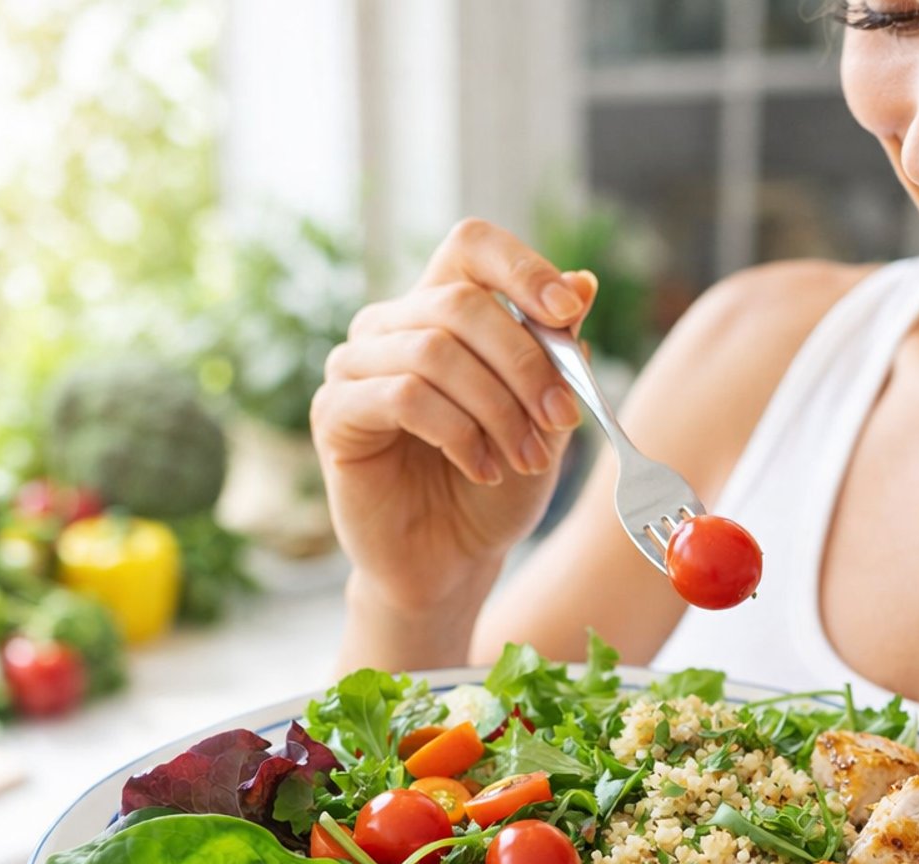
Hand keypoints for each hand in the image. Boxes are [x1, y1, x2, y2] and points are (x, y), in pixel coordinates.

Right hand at [311, 218, 596, 616]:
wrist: (453, 560)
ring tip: (524, 458)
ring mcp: (355, 366)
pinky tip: (483, 467)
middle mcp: (391, 326)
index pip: (471, 247)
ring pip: (435, 351)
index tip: (567, 311)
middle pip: (460, 302)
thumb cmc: (496, 484)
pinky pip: (403, 396)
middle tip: (564, 418)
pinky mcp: (335, 413)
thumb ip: (557, 353)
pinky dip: (458, 433)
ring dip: (497, 408)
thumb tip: (583, 282)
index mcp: (441, 309)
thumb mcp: (544, 417)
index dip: (521, 267)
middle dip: (526, 363)